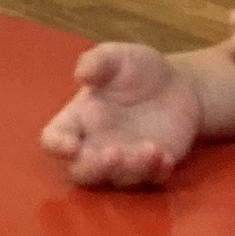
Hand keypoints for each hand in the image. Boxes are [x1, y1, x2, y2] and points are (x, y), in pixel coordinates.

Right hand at [40, 40, 202, 186]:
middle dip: (94, 168)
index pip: (54, 138)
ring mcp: (125, 158)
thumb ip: (97, 61)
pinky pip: (151, 179)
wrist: (180, 84)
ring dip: (132, 169)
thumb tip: (81, 74)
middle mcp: (96, 144)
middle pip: (81, 172)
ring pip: (117, 179)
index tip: (71, 145)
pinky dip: (156, 172)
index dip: (57, 145)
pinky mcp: (153, 166)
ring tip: (151, 149)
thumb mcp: (117, 56)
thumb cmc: (138, 68)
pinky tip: (166, 156)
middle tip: (114, 153)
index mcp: (78, 119)